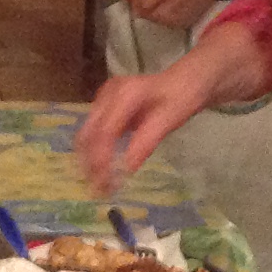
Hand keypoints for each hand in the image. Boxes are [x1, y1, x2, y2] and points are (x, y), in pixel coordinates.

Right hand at [75, 67, 211, 193]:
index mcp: (125, 94)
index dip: (103, 159)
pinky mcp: (103, 107)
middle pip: (90, 133)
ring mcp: (103, 99)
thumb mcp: (168, 120)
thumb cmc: (181, 99)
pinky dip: (95, 152)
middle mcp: (107, 95)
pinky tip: (102, 170)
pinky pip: (93, 132)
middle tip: (99, 190)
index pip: (105, 131)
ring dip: (90, 160)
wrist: (184, 81)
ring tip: (99, 185)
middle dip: (91, 163)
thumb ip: (146, 142)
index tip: (107, 183)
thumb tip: (126, 169)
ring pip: (87, 134)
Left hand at [132, 0, 225, 32]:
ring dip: (158, 3)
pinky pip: (173, 12)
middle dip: (148, 3)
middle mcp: (174, 24)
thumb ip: (149, 1)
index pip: (143, 14)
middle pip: (153, 15)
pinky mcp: (191, 15)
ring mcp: (184, 21)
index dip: (137, 2)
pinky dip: (169, 4)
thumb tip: (135, 11)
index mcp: (166, 19)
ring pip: (162, 14)